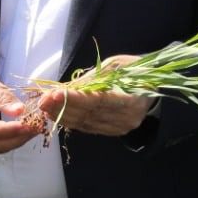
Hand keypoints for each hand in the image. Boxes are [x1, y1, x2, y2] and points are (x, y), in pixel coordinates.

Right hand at [0, 73, 42, 154]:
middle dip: (17, 137)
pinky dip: (15, 140)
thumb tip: (19, 111)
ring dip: (19, 140)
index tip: (24, 125)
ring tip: (36, 128)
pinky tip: (27, 131)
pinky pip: (0, 147)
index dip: (5, 130)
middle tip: (37, 126)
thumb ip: (1, 95)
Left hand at [38, 55, 153, 136]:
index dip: (73, 98)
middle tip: (42, 100)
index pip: (96, 100)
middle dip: (62, 106)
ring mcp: (121, 127)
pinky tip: (59, 114)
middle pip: (88, 114)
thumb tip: (67, 87)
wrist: (155, 87)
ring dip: (63, 115)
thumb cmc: (135, 70)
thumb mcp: (116, 65)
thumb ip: (93, 78)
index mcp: (131, 98)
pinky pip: (89, 128)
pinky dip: (72, 121)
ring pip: (86, 123)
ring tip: (45, 107)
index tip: (52, 94)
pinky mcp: (115, 132)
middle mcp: (126, 117)